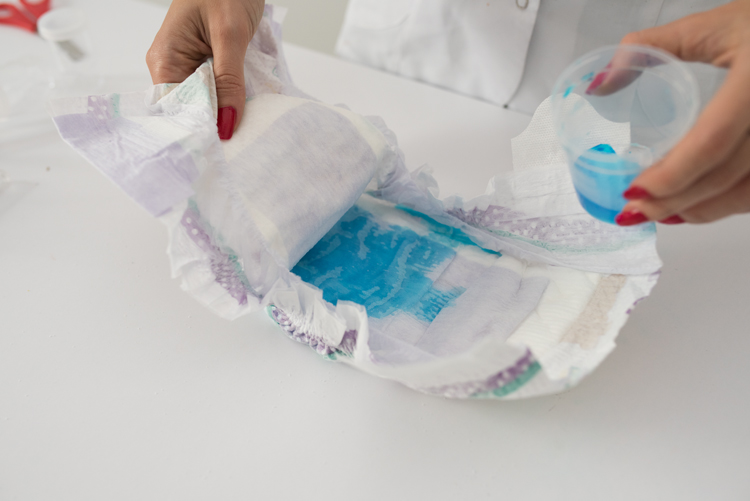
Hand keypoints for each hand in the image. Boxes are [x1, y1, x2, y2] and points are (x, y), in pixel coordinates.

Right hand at [146, 0, 264, 139]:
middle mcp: (171, 66)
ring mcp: (188, 65)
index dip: (197, 131)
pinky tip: (243, 111)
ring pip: (205, 103)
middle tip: (237, 148)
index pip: (175, 110)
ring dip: (224, 113)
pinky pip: (216, 89)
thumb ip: (229, 81)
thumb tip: (227, 125)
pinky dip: (231, 99)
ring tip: (242, 134)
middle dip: (213, 126)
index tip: (221, 150)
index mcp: (164, 59)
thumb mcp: (230, 35)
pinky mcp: (206, 62)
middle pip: (189, 110)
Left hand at [592, 0, 749, 224]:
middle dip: (674, 202)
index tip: (632, 190)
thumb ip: (647, 47)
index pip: (711, 141)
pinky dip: (727, 204)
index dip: (671, 175)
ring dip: (700, 210)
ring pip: (747, 192)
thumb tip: (598, 84)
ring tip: (657, 213)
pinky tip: (695, 205)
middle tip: (633, 211)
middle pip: (726, 175)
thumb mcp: (710, 26)